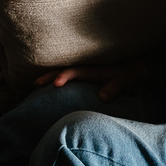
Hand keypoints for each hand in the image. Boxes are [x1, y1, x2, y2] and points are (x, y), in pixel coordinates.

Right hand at [33, 61, 149, 102]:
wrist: (130, 70)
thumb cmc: (125, 76)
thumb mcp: (123, 82)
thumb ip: (114, 89)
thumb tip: (102, 97)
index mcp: (92, 69)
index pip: (75, 71)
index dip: (65, 76)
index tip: (56, 85)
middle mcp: (84, 68)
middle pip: (62, 70)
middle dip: (48, 76)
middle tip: (35, 84)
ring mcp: (82, 72)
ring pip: (61, 72)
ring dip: (49, 77)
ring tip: (35, 85)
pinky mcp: (82, 77)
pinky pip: (66, 77)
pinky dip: (55, 80)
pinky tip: (46, 89)